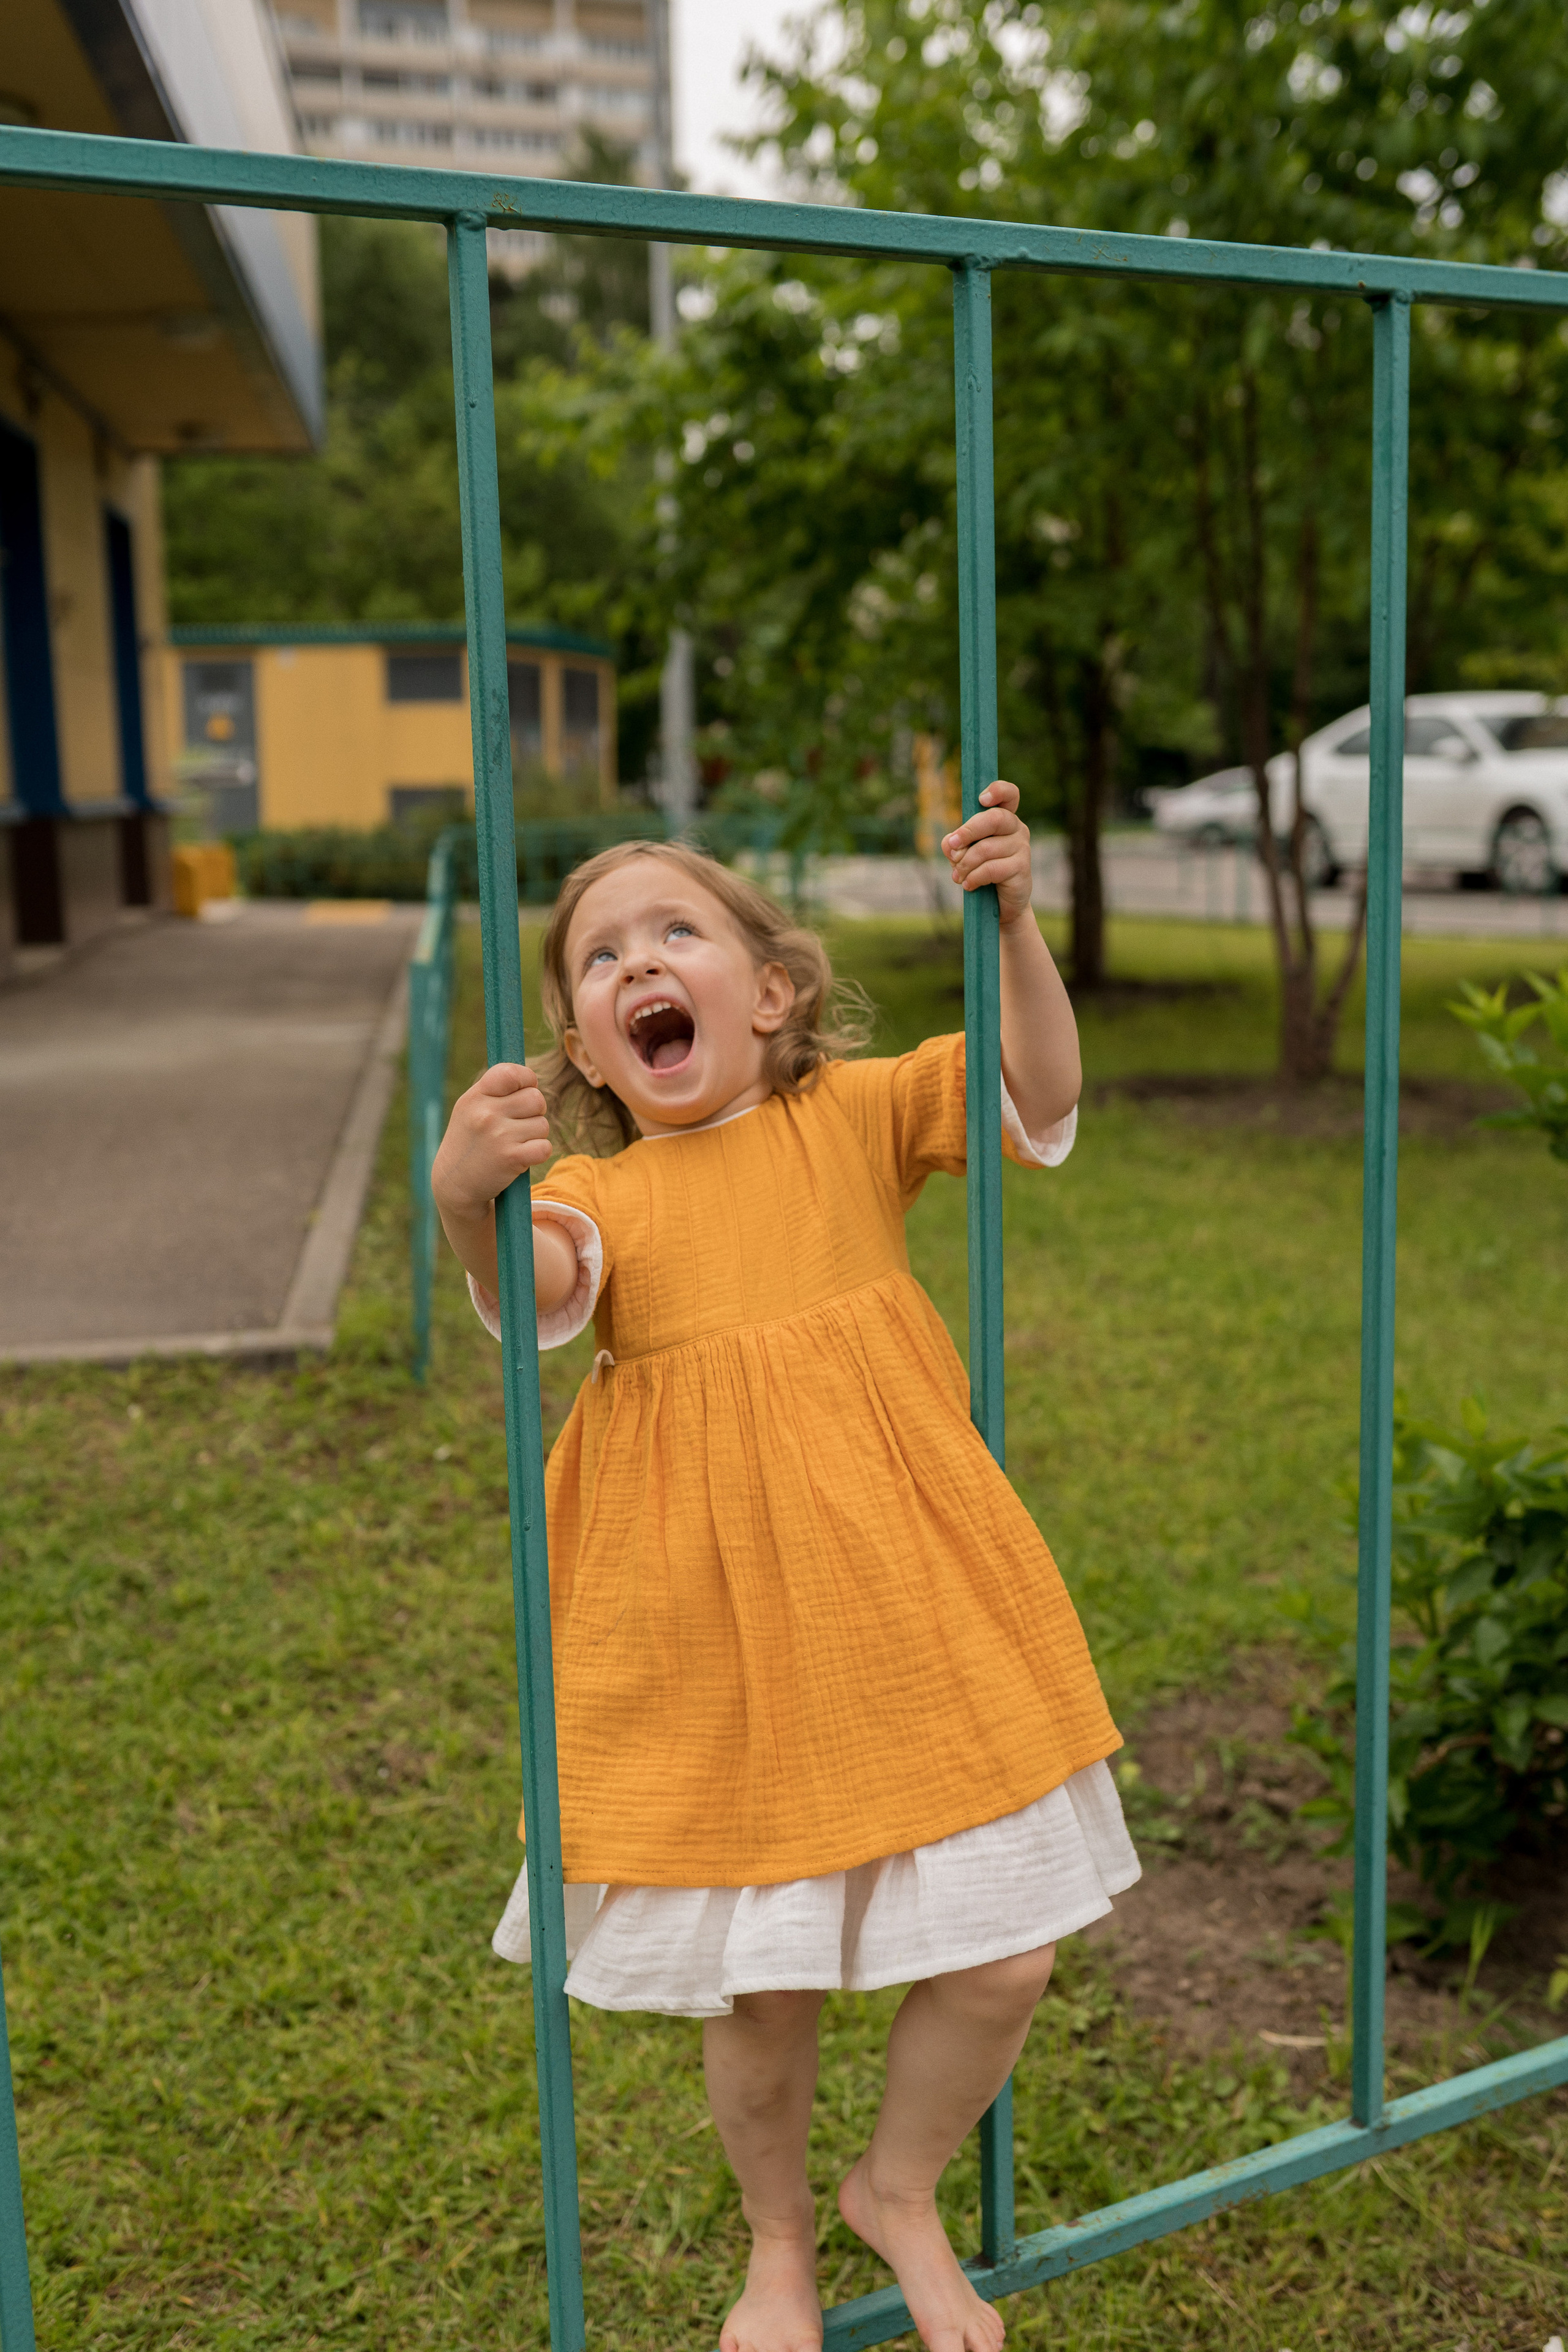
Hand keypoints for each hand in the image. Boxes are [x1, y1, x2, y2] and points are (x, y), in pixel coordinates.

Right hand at [432, 1062, 551, 1225]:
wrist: (455, 1183)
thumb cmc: (469, 1141)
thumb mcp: (470, 1109)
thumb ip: (496, 1090)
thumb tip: (532, 1079)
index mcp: (475, 1097)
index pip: (512, 1073)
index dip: (527, 1080)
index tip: (523, 1092)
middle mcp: (486, 1113)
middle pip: (536, 1099)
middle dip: (534, 1112)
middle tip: (518, 1125)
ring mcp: (499, 1136)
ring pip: (542, 1124)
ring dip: (535, 1135)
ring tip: (513, 1144)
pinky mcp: (512, 1158)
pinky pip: (545, 1147)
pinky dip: (538, 1153)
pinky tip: (521, 1157)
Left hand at [941, 779, 1034, 926]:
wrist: (1000, 904)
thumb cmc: (980, 871)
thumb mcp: (962, 853)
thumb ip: (953, 843)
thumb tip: (951, 844)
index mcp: (1004, 818)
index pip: (1009, 794)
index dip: (997, 791)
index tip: (981, 799)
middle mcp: (1017, 828)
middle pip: (993, 819)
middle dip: (968, 832)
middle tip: (952, 848)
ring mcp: (1022, 847)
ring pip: (986, 848)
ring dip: (965, 864)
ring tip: (958, 877)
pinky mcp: (1022, 868)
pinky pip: (991, 869)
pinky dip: (974, 878)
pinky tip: (969, 885)